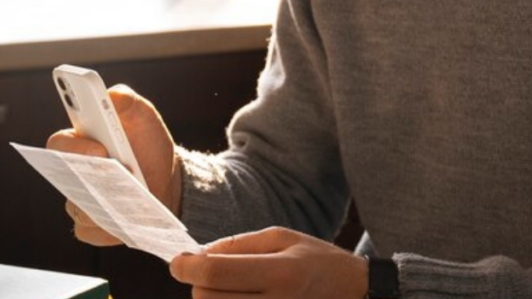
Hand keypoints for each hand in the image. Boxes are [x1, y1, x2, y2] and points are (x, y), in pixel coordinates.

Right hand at [46, 85, 181, 245]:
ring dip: (102, 203)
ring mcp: (78, 200)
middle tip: (116, 176)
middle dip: (89, 177)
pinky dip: (108, 226)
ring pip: (77, 206)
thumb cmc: (147, 143)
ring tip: (129, 200)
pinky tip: (128, 219)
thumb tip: (111, 94)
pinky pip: (89, 229)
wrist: (166, 179)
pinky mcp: (90, 226)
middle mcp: (72, 171)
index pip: (59, 143)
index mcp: (80, 140)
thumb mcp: (143, 116)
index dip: (75, 146)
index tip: (100, 148)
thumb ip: (126, 99)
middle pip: (64, 179)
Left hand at [169, 227, 368, 298]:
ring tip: (229, 287)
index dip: (186, 266)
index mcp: (281, 273)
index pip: (215, 273)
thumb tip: (198, 255)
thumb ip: (238, 245)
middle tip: (210, 272)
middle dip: (198, 283)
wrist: (353, 294)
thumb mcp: (282, 238)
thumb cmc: (316, 261)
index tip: (177, 261)